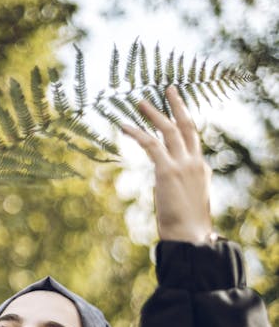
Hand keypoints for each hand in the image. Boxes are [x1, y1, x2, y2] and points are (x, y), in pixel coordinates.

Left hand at [121, 86, 212, 243]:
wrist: (191, 237)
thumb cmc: (188, 228)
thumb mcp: (188, 203)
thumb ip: (180, 190)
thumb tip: (168, 189)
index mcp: (202, 170)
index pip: (192, 142)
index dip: (182, 126)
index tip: (174, 114)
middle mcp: (195, 163)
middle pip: (187, 126)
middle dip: (177, 105)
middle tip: (169, 89)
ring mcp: (183, 165)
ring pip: (168, 129)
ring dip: (154, 113)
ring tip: (140, 101)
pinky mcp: (168, 171)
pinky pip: (151, 144)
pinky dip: (137, 132)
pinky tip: (124, 125)